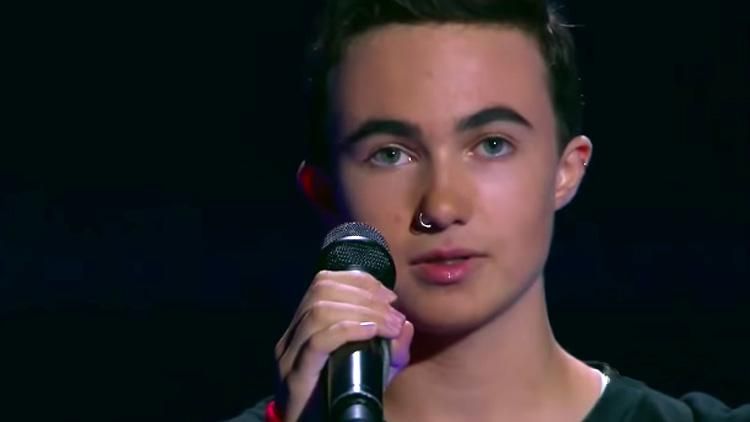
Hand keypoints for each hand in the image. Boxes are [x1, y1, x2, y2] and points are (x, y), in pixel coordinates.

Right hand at [274, 270, 413, 421]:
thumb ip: (392, 348)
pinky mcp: (296, 377)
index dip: (359, 281)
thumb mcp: (377, 369)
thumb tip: (406, 324)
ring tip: (389, 325)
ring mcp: (290, 356)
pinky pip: (318, 341)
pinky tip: (371, 332)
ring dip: (362, 312)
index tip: (389, 297)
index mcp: (306, 325)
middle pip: (321, 290)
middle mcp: (292, 335)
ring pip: (320, 311)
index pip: (324, 282)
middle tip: (393, 313)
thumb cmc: (345, 399)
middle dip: (364, 295)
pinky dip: (348, 330)